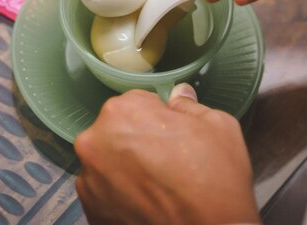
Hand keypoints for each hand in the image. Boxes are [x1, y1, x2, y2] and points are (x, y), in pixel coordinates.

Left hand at [74, 85, 259, 224]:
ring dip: (128, 167)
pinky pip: (106, 190)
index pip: (136, 101)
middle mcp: (95, 142)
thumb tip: (179, 97)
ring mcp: (89, 180)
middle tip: (168, 159)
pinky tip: (149, 200)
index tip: (171, 132)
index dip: (158, 116)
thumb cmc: (214, 181)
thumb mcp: (217, 125)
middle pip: (117, 130)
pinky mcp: (91, 210)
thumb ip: (189, 105)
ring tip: (159, 184)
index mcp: (122, 112)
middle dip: (139, 139)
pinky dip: (123, 194)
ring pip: (109, 161)